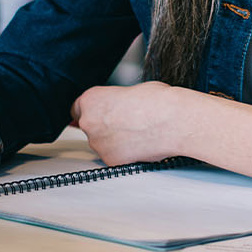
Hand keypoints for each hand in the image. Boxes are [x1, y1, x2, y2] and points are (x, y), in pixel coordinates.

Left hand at [70, 81, 192, 164]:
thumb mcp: (131, 90)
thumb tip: (115, 106)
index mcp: (91, 99)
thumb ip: (114, 100)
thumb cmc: (158, 102)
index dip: (94, 110)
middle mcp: (89, 122)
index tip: (103, 112)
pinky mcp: (111, 161)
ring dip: (114, 140)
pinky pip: (113, 156)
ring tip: (137, 132)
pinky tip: (139, 144)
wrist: (173, 121)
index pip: (78, 108)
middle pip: (89, 126)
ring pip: (101, 143)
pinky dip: (123, 153)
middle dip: (104, 125)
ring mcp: (99, 144)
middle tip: (126, 121)